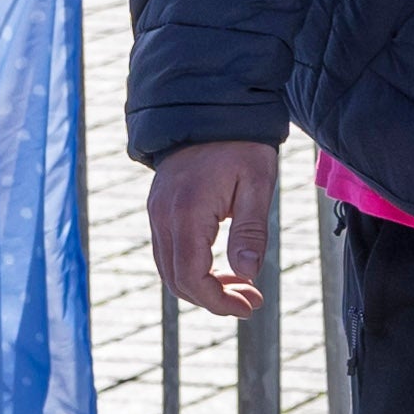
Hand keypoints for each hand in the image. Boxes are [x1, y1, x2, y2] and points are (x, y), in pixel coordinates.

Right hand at [148, 140, 277, 315]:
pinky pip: (168, 252)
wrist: (211, 107)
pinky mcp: (159, 209)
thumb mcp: (257, 185)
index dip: (219, 301)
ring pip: (169, 269)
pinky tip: (222, 268)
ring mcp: (156, 213)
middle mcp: (163, 217)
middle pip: (177, 280)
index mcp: (187, 214)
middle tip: (251, 300)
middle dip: (213, 299)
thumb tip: (247, 274)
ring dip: (202, 286)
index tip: (250, 305)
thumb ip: (250, 232)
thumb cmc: (241, 145)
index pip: (192, 278)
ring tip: (241, 287)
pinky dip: (192, 268)